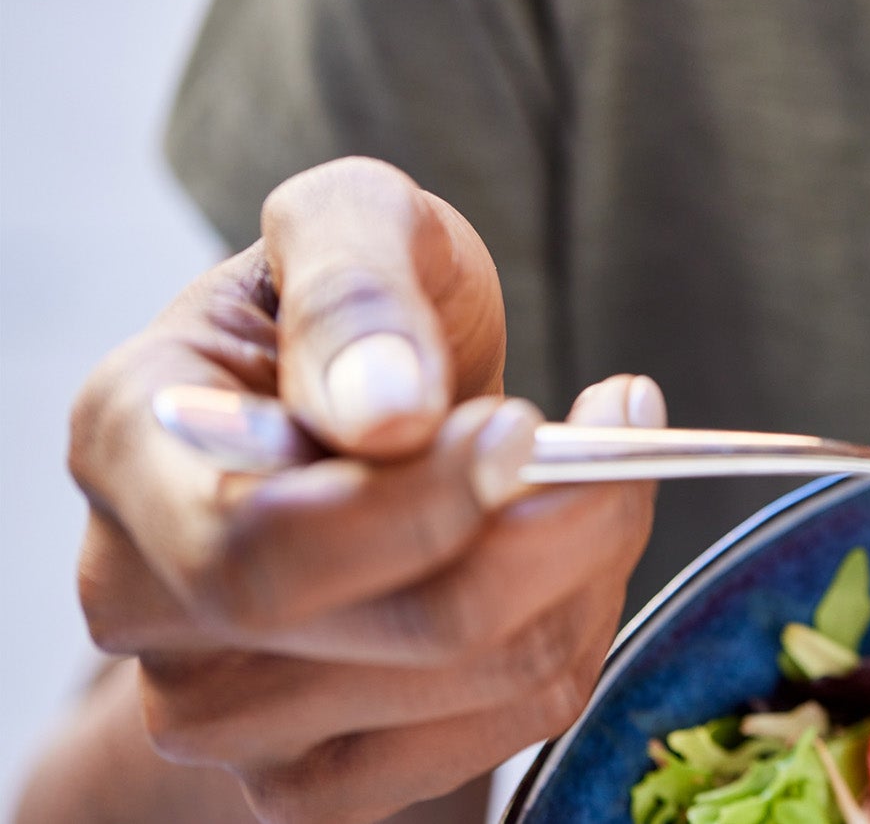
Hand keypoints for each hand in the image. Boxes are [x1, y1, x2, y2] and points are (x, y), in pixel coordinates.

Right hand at [67, 157, 658, 822]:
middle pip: (401, 627)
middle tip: (621, 425)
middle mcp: (144, 599)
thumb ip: (356, 289)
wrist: (365, 399)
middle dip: (557, 526)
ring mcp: (224, 709)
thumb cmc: (358, 301)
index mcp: (130, 444)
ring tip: (595, 464)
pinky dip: (580, 623)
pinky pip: (508, 728)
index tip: (528, 425)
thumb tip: (385, 410)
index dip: (423, 506)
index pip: (261, 547)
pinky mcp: (318, 771)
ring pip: (483, 677)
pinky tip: (569, 544)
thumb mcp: (355, 220)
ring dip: (589, 561)